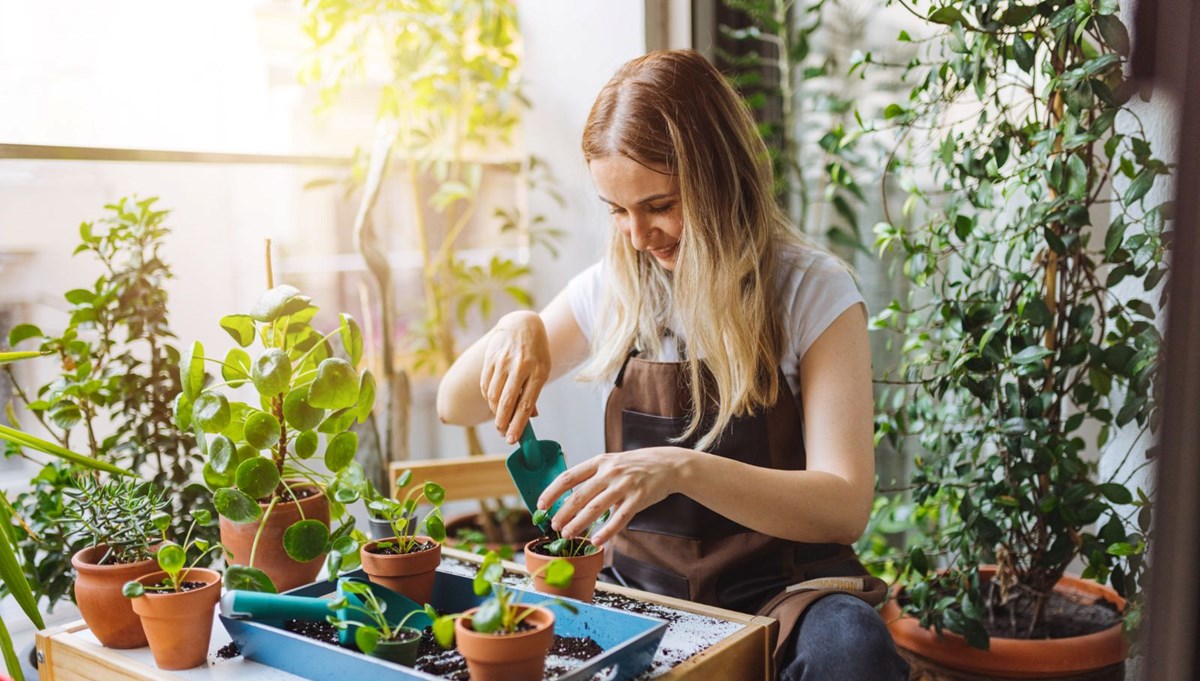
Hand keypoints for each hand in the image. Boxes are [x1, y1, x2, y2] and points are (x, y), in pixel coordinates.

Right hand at [480, 311, 549, 442]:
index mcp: (538, 371)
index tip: (513, 439)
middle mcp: (520, 367)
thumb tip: (530, 417)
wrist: (521, 324)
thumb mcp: (543, 370)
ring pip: (494, 396)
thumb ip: (534, 393)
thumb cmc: (536, 352)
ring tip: (500, 419)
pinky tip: (494, 403)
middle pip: (507, 402)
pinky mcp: (490, 359)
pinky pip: (486, 386)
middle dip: (503, 423)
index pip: (526, 404)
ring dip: (495, 412)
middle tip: (503, 434)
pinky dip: (489, 398)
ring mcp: (503, 362)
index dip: (518, 424)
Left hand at [537, 447, 690, 545]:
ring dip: (579, 523)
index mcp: (599, 462)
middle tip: (554, 526)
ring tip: (568, 534)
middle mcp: (609, 472)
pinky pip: (619, 519)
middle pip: (579, 495)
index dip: (552, 492)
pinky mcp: (638, 499)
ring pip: (595, 508)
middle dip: (563, 512)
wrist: (668, 464)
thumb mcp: (612, 463)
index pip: (568, 477)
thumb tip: (569, 498)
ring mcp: (624, 485)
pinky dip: (606, 532)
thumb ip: (593, 477)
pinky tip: (596, 541)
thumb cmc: (636, 466)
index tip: (541, 505)